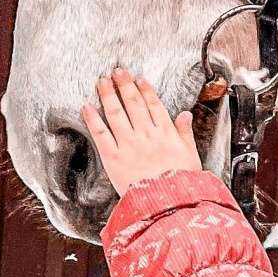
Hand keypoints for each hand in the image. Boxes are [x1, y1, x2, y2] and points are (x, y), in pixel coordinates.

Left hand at [82, 71, 200, 198]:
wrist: (168, 205)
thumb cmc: (181, 184)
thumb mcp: (191, 156)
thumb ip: (185, 133)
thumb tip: (185, 114)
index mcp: (166, 133)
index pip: (153, 105)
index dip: (145, 90)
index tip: (139, 79)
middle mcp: (146, 134)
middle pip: (133, 103)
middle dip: (124, 84)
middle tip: (117, 71)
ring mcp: (128, 144)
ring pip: (116, 113)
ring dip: (108, 94)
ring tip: (102, 81)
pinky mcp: (113, 157)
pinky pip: (101, 134)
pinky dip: (92, 119)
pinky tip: (86, 107)